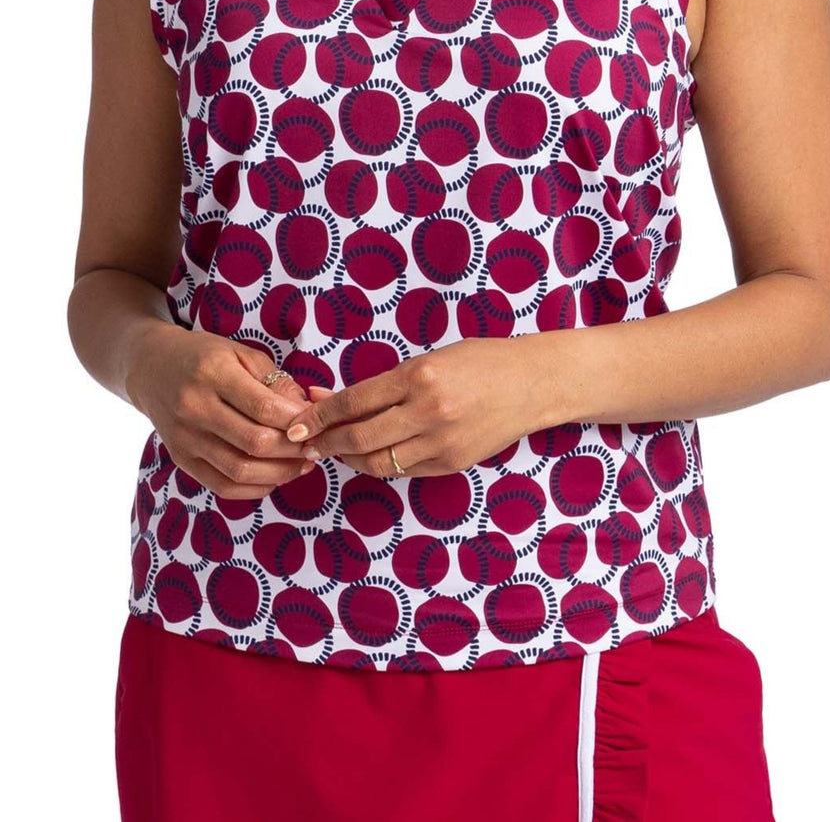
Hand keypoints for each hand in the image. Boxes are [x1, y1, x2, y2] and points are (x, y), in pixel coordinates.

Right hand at [125, 322, 317, 499]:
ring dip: (279, 473)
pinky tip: (275, 477)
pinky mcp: (182, 460)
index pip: (263, 408)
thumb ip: (274, 380)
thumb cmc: (204, 356)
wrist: (152, 369)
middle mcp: (195, 408)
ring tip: (301, 465)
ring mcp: (185, 438)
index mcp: (213, 374)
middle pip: (254, 442)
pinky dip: (254, 488)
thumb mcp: (240, 353)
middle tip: (315, 446)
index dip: (296, 421)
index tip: (317, 423)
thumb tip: (305, 411)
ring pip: (240, 470)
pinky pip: (222, 486)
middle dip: (293, 449)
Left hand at [285, 338, 552, 478]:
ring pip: (379, 463)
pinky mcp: (452, 464)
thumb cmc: (479, 361)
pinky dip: (381, 465)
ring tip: (334, 451)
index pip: (355, 401)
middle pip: (359, 437)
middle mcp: (427, 412)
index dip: (320, 415)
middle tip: (304, 444)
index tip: (297, 422)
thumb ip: (385, 382)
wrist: (532, 385)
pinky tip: (369, 456)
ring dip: (349, 459)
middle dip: (325, 443)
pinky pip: (405, 471)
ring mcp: (441, 443)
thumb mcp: (429, 359)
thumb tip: (333, 396)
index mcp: (418, 376)